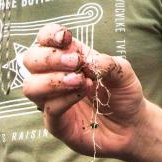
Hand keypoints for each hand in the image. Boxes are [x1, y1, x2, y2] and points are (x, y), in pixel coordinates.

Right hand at [21, 23, 147, 159]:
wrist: (131, 126)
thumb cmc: (122, 94)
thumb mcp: (122, 72)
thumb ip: (107, 63)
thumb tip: (89, 62)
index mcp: (66, 57)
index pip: (44, 39)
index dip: (49, 35)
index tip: (65, 38)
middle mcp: (53, 77)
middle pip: (30, 60)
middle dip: (49, 58)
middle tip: (75, 62)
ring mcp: (52, 101)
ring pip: (31, 87)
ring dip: (53, 80)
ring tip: (79, 80)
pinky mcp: (56, 124)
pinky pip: (49, 109)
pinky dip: (64, 99)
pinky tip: (82, 94)